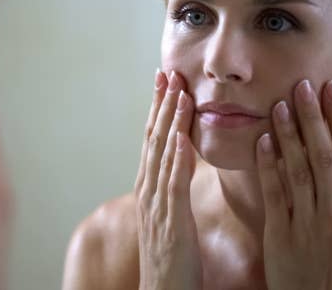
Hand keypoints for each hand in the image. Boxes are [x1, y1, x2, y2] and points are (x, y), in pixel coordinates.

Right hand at [134, 70, 201, 289]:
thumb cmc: (174, 260)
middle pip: (153, 139)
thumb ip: (174, 189)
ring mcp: (156, 205)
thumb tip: (183, 161)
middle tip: (167, 72)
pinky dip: (176, 158)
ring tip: (178, 91)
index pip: (154, 140)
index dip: (159, 109)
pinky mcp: (171, 221)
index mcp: (151, 189)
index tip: (166, 81)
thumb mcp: (172, 217)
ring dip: (170, 121)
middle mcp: (148, 191)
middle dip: (160, 104)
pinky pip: (173, 184)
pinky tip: (181, 137)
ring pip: (162, 155)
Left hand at [256, 80, 331, 289]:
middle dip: (314, 118)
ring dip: (288, 134)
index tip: (331, 90)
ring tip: (280, 105)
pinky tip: (262, 140)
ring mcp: (308, 224)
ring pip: (298, 170)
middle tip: (303, 86)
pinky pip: (274, 192)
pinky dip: (268, 164)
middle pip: (324, 156)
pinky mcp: (281, 233)